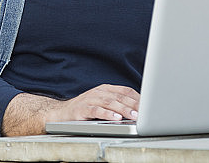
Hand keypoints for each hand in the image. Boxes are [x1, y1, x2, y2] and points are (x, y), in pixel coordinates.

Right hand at [2, 84, 139, 135]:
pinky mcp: (82, 109)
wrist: (59, 115)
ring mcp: (90, 99)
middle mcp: (98, 92)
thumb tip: (139, 110)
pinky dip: (107, 114)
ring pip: (110, 103)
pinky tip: (115, 118)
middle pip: (120, 97)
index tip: (149, 106)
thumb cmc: (84, 111)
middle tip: (145, 113)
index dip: (138, 97)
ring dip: (123, 109)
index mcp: (105, 89)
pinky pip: (96, 110)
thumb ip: (117, 104)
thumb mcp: (102, 105)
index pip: (125, 91)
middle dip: (134, 105)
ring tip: (134, 116)